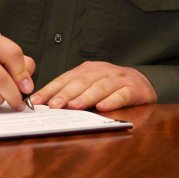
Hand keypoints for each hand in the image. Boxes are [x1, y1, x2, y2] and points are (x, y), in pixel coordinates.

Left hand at [33, 61, 156, 111]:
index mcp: (88, 69)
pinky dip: (112, 100)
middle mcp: (103, 71)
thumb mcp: (90, 86)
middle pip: (82, 82)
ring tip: (74, 106)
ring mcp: (119, 79)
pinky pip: (122, 95)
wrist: (142, 82)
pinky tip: (103, 107)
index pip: (66, 79)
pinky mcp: (135, 89)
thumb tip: (45, 105)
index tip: (36, 101)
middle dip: (66, 93)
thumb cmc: (110, 87)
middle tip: (53, 105)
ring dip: (87, 96)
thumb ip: (71, 93)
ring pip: (101, 87)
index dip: (50, 89)